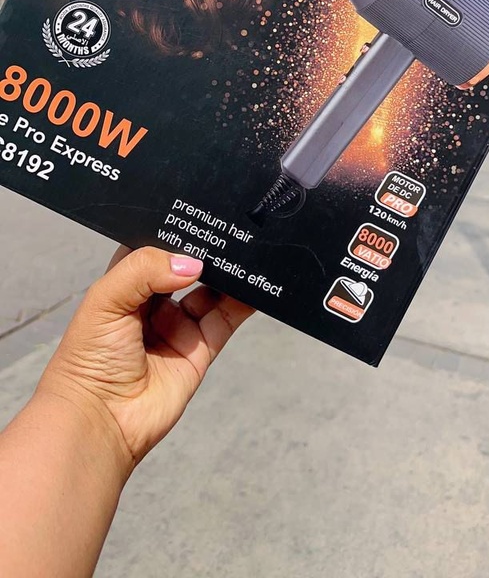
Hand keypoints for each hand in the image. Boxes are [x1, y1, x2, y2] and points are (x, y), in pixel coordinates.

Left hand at [38, 246, 252, 473]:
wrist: (99, 420)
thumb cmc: (89, 359)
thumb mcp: (106, 300)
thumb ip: (145, 270)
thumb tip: (192, 264)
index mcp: (125, 283)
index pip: (153, 246)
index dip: (171, 231)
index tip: (195, 213)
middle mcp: (154, 301)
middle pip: (186, 266)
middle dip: (204, 251)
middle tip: (226, 229)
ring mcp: (178, 325)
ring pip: (211, 290)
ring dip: (227, 273)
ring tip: (244, 251)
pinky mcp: (200, 350)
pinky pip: (226, 319)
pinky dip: (243, 301)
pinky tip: (254, 283)